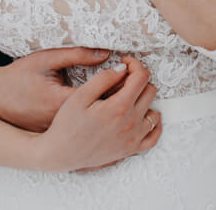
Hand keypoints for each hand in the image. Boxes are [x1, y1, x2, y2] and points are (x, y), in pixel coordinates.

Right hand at [0, 46, 114, 131]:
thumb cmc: (18, 77)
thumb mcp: (46, 59)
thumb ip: (77, 55)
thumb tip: (105, 53)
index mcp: (63, 102)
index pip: (104, 95)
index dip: (120, 81)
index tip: (125, 67)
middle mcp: (65, 122)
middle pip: (105, 114)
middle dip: (122, 96)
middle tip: (127, 78)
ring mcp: (62, 132)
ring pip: (97, 126)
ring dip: (113, 110)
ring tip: (118, 91)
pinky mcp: (59, 136)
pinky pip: (87, 131)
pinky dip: (100, 121)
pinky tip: (104, 107)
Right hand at [35, 55, 161, 171]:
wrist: (61, 153)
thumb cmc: (67, 123)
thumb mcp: (80, 95)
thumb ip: (103, 79)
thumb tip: (123, 68)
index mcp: (119, 107)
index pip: (142, 77)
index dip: (135, 64)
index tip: (125, 62)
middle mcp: (131, 123)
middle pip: (150, 91)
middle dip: (138, 80)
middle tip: (122, 80)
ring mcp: (133, 138)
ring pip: (154, 112)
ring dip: (145, 100)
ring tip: (128, 98)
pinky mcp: (131, 150)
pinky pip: (154, 137)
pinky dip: (154, 124)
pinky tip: (145, 116)